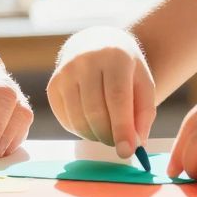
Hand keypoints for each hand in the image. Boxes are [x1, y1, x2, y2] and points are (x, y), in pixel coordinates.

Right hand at [46, 27, 154, 159]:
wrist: (96, 43)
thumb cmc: (125, 69)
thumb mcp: (144, 83)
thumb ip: (144, 114)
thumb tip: (135, 146)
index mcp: (115, 56)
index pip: (117, 97)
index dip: (122, 127)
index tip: (127, 152)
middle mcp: (85, 60)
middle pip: (95, 111)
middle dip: (109, 136)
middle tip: (120, 143)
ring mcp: (65, 72)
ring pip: (78, 119)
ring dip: (95, 136)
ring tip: (108, 132)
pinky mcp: (53, 85)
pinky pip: (66, 120)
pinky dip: (81, 130)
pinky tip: (92, 122)